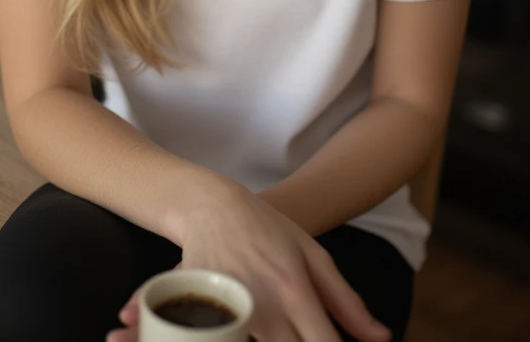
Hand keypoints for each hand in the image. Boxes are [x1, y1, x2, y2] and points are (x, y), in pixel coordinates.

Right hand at [106, 183, 390, 341]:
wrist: (211, 202)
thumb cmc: (267, 230)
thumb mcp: (312, 256)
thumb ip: (346, 303)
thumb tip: (382, 339)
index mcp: (297, 294)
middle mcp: (263, 306)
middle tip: (280, 333)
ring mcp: (226, 307)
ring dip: (230, 341)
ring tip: (219, 330)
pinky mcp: (196, 306)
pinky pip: (194, 333)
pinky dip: (177, 333)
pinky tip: (147, 331)